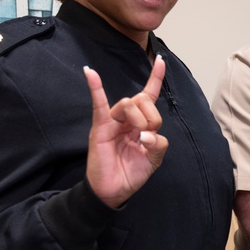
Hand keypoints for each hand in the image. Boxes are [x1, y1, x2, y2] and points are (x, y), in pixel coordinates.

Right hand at [84, 56, 168, 208]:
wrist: (115, 190)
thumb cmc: (132, 173)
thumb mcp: (154, 159)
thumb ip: (158, 144)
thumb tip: (149, 134)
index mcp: (141, 123)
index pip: (149, 95)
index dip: (155, 78)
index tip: (159, 60)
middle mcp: (128, 118)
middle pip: (143, 100)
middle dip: (152, 115)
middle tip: (148, 134)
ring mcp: (113, 121)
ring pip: (129, 103)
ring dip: (140, 117)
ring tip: (138, 136)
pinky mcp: (101, 127)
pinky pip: (99, 104)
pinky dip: (95, 87)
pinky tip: (90, 73)